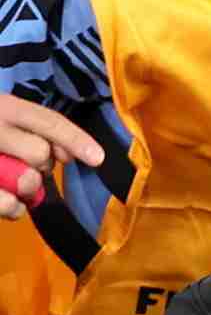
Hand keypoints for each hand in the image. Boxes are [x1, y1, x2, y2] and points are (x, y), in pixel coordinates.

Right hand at [0, 94, 102, 218]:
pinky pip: (7, 204)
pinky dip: (12, 207)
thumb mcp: (6, 118)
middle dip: (41, 164)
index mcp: (3, 107)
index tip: (98, 159)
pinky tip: (8, 201)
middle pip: (39, 153)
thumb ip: (37, 129)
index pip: (47, 121)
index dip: (75, 139)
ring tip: (13, 182)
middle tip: (24, 163)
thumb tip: (68, 155)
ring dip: (29, 188)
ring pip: (27, 180)